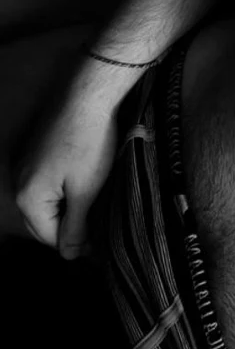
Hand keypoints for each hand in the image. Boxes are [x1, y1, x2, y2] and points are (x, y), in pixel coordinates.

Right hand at [13, 50, 133, 259]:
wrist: (88, 94)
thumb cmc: (90, 142)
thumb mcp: (86, 192)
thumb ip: (74, 226)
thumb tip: (69, 255)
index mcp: (28, 198)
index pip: (50, 238)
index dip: (77, 244)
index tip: (101, 242)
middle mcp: (19, 182)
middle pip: (43, 220)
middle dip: (70, 226)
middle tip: (100, 224)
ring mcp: (26, 164)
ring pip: (46, 200)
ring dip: (68, 206)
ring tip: (96, 202)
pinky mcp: (36, 149)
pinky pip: (47, 180)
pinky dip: (64, 187)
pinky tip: (85, 180)